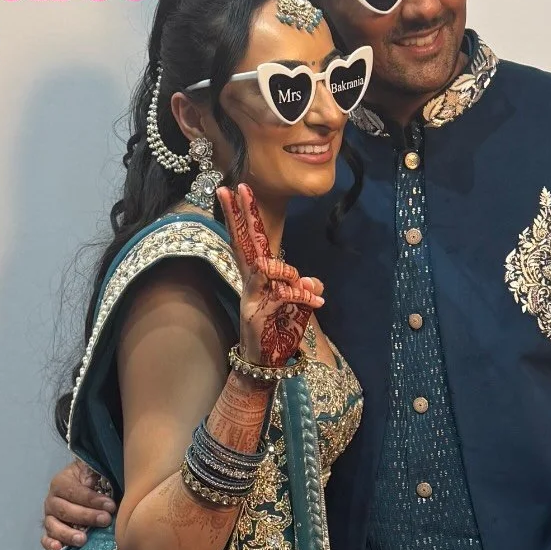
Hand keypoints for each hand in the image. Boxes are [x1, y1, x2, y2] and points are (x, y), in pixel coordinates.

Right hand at [41, 458, 116, 549]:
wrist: (86, 490)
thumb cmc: (93, 483)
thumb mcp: (96, 475)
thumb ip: (100, 477)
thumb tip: (110, 486)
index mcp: (61, 483)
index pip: (74, 491)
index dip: (92, 499)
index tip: (110, 506)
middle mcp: (52, 500)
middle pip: (64, 509)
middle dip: (86, 516)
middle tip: (105, 520)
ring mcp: (50, 517)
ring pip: (53, 525)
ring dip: (67, 533)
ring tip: (82, 539)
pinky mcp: (51, 532)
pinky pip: (46, 539)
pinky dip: (50, 544)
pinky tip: (58, 548)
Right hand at [217, 183, 322, 365]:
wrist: (267, 362)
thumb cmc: (279, 330)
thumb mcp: (298, 305)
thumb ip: (306, 288)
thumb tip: (316, 282)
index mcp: (256, 275)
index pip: (248, 239)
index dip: (241, 214)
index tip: (233, 188)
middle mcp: (250, 281)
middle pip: (244, 242)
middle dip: (241, 214)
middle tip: (236, 187)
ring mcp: (251, 295)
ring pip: (267, 266)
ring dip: (290, 275)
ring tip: (309, 294)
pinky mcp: (259, 310)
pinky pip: (283, 292)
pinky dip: (302, 295)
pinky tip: (317, 302)